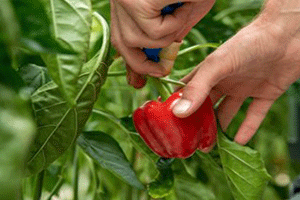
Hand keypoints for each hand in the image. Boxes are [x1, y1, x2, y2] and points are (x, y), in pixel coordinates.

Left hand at [110, 0, 214, 87]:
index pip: (119, 40)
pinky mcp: (135, 0)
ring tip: (181, 9)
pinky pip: (154, 30)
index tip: (136, 82)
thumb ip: (164, 38)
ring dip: (168, 33)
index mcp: (126, 4)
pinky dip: (174, 22)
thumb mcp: (178, 13)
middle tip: (162, 69)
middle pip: (122, 45)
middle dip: (144, 63)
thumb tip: (155, 66)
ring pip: (140, 40)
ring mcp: (124, 0)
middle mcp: (119, 1)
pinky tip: (182, 2)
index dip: (129, 63)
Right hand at [172, 9, 299, 144]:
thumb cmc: (248, 44)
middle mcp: (225, 81)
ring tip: (211, 146)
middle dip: (199, 122)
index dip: (178, 105)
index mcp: (210, 72)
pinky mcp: (265, 94)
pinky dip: (247, 128)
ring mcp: (244, 88)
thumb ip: (198, 88)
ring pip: (228, 112)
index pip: (189, 90)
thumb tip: (178, 112)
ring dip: (220, 128)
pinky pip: (254, 115)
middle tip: (191, 140)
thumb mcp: (218, 65)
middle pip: (207, 105)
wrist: (288, 35)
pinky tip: (239, 142)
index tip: (170, 122)